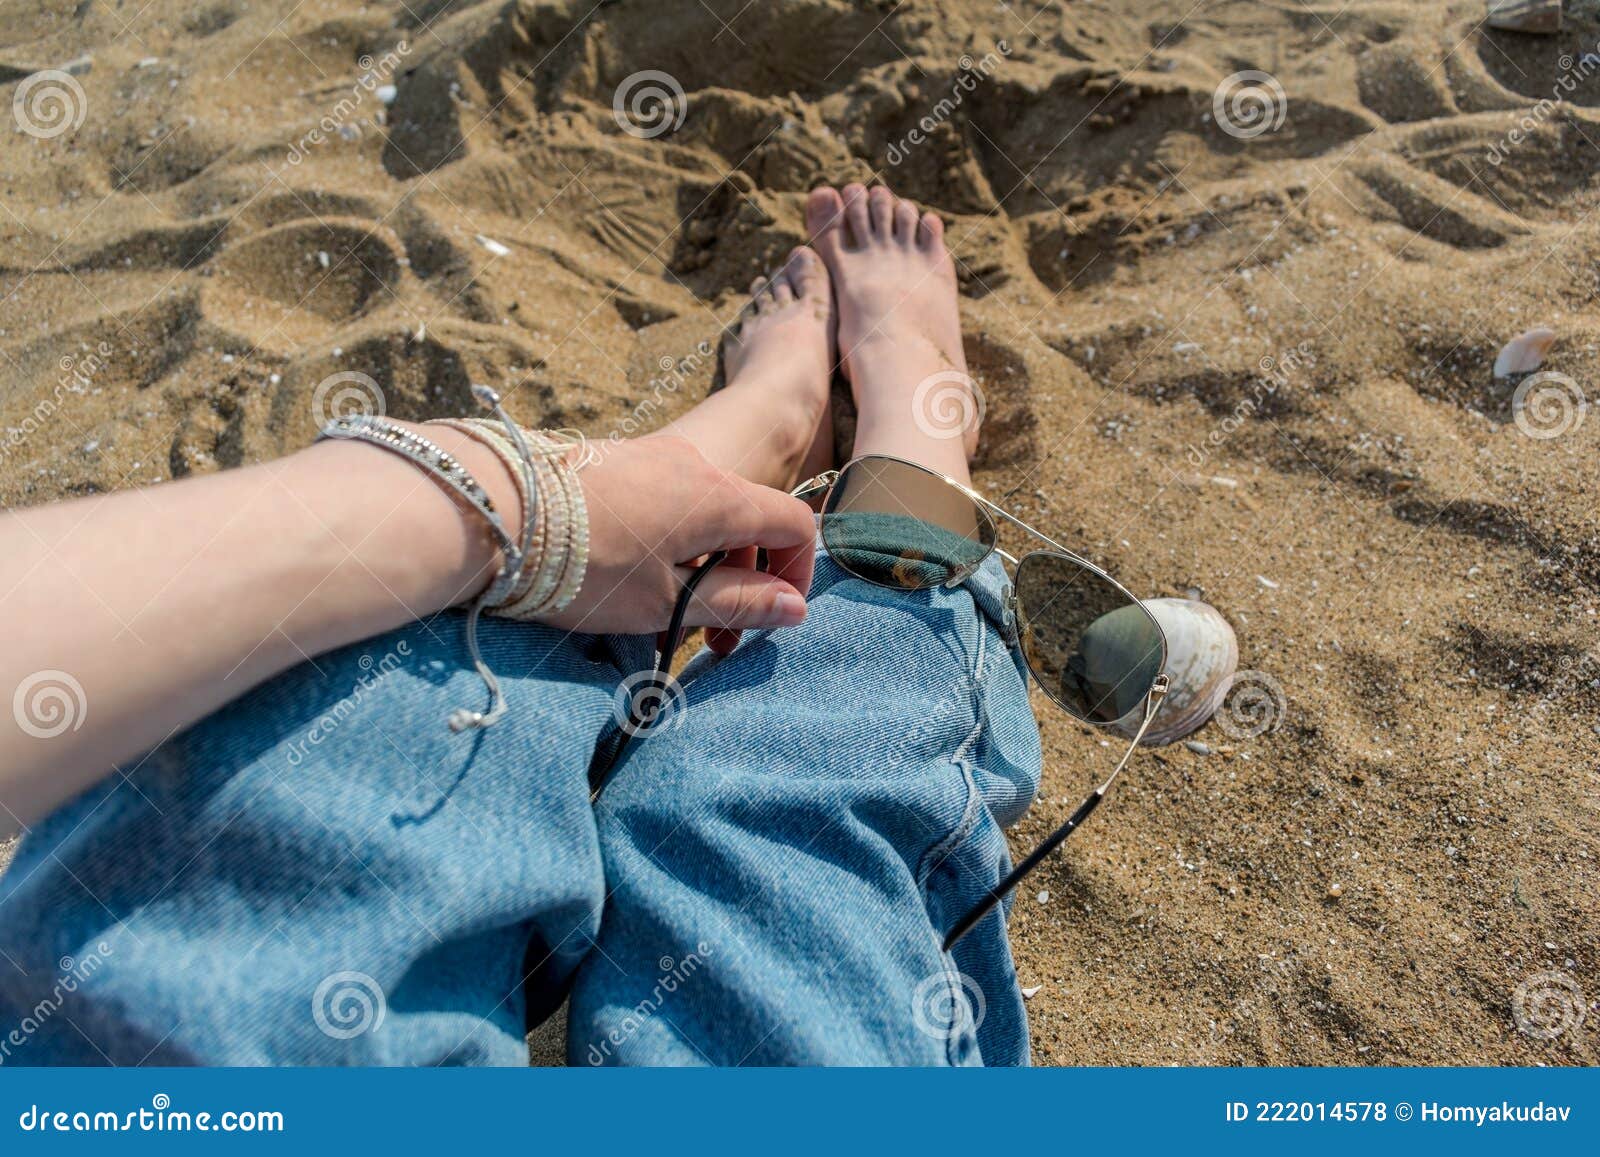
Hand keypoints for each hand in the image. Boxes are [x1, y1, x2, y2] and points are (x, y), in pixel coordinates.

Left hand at [532, 435, 815, 649]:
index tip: (774, 615)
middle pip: (748, 520)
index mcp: (719, 497)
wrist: (493, 513)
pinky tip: (634, 586)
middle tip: (718, 637)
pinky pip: (667, 504)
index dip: (798, 571)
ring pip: (704, 515)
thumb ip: (736, 602)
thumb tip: (794, 607)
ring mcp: (652, 458)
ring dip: (704, 567)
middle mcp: (693, 466)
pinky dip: (670, 546)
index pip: (793, 522)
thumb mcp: (666, 601)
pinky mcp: (616, 463)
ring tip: (671, 620)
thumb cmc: (585, 567)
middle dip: (745, 579)